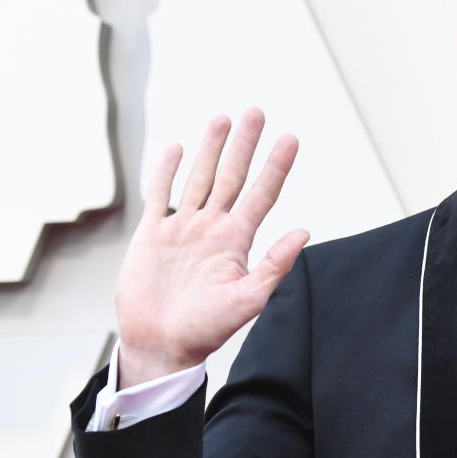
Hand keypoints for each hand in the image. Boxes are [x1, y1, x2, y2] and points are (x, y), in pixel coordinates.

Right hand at [114, 108, 309, 388]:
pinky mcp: (153, 236)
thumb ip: (274, 265)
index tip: (290, 139)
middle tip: (256, 112)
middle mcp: (212, 229)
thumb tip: (304, 233)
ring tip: (222, 119)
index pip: (262, 194)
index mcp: (236, 242)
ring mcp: (183, 230)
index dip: (276, 167)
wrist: (160, 345)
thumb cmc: (205, 330)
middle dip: (244, 145)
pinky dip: (166, 171)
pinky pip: (159, 196)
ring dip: (210, 149)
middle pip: (231, 177)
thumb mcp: (248, 299)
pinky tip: (175, 148)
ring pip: (198, 179)